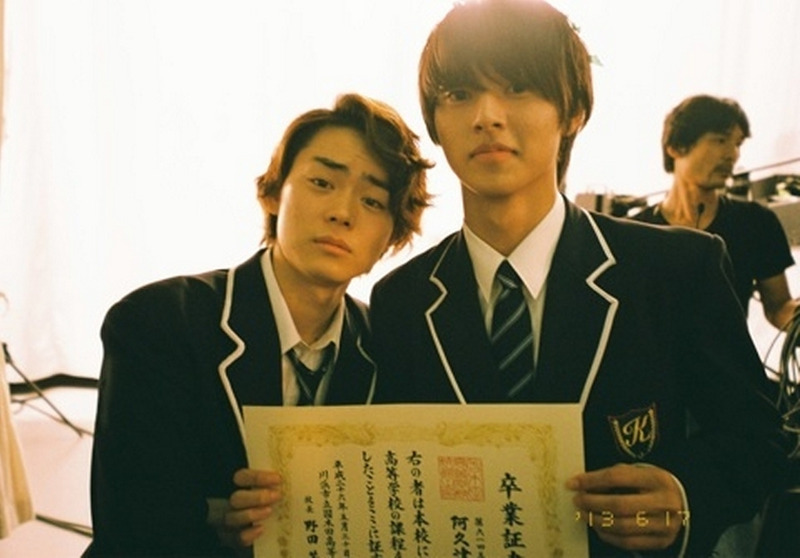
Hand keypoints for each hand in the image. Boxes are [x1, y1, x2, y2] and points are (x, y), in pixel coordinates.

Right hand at [213, 468, 282, 548]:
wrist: (258, 536)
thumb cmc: (270, 507)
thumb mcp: (270, 492)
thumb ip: (274, 486)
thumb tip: (294, 477)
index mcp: (238, 487)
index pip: (242, 477)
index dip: (257, 477)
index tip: (278, 479)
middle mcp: (231, 504)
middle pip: (236, 498)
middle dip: (257, 497)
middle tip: (277, 496)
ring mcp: (230, 523)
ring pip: (232, 518)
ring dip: (252, 514)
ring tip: (269, 511)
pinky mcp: (233, 540)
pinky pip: (236, 538)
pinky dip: (247, 534)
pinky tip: (261, 529)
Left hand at [567, 463, 684, 551]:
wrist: (682, 503)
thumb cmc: (652, 485)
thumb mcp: (639, 473)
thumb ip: (614, 476)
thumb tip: (582, 484)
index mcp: (657, 479)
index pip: (617, 478)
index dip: (591, 480)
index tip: (573, 483)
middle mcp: (664, 502)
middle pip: (619, 505)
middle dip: (592, 503)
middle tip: (577, 500)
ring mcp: (665, 524)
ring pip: (622, 527)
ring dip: (596, 521)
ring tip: (584, 514)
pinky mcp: (661, 541)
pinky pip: (628, 543)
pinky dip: (608, 536)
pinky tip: (598, 528)